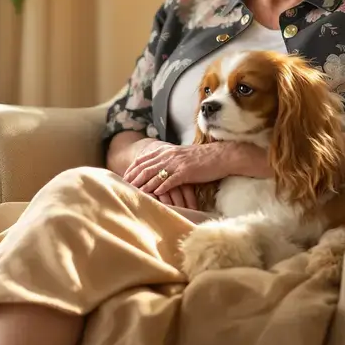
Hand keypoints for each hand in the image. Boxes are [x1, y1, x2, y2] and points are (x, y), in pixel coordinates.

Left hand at [123, 141, 237, 201]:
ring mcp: (177, 164)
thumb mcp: (181, 156)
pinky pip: (170, 181)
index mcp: (167, 150)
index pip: (144, 159)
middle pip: (146, 167)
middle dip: (133, 177)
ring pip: (155, 174)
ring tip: (134, 192)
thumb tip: (158, 167)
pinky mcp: (186, 172)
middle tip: (124, 186)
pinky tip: (154, 194)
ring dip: (143, 184)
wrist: (221, 156)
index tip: (124, 176)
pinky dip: (160, 188)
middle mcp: (169, 155)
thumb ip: (168, 159)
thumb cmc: (202, 158)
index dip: (133, 168)